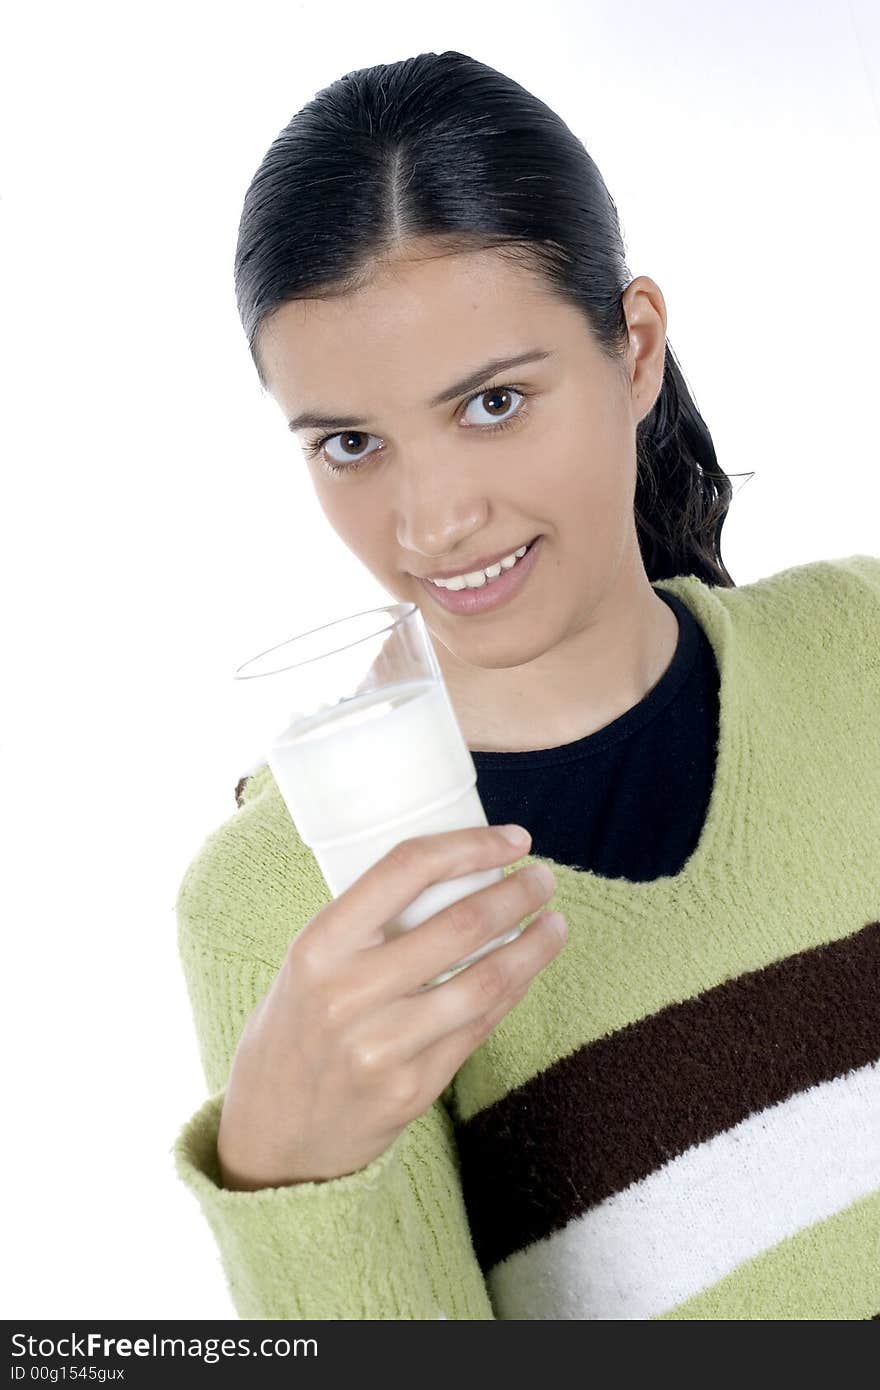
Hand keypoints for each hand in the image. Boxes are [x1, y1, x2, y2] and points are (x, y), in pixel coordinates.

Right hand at [216, 825, 563, 1188]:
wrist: (272, 1134)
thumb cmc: (297, 1027)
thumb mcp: (308, 963)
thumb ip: (365, 926)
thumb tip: (457, 873)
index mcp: (318, 946)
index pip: (405, 869)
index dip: (470, 846)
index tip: (513, 839)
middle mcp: (347, 995)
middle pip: (459, 926)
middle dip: (516, 894)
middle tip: (542, 877)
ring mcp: (381, 1048)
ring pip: (483, 982)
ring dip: (533, 947)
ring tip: (554, 923)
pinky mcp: (411, 1090)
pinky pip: (479, 1028)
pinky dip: (513, 991)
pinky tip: (528, 969)